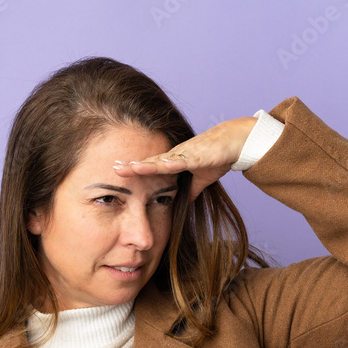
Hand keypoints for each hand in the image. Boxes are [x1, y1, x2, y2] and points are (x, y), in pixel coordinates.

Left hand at [112, 116, 257, 203]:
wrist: (235, 142)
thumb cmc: (217, 157)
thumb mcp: (201, 180)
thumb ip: (190, 191)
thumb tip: (182, 205)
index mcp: (173, 162)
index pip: (150, 168)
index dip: (133, 170)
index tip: (116, 172)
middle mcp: (174, 157)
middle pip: (149, 163)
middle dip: (131, 166)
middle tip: (112, 168)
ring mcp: (184, 155)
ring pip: (160, 161)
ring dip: (144, 165)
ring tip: (127, 168)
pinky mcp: (196, 156)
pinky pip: (180, 161)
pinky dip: (168, 164)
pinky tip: (157, 165)